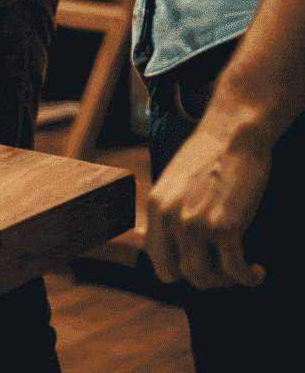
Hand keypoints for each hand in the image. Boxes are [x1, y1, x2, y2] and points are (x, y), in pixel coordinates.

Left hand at [146, 115, 269, 289]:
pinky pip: (236, 271)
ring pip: (205, 277)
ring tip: (242, 270)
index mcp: (156, 206)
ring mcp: (195, 222)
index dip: (180, 271)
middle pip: (181, 274)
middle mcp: (170, 216)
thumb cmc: (210, 159)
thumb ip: (169, 212)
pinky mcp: (225, 225)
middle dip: (207, 279)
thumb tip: (166, 245)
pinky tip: (258, 272)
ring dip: (227, 281)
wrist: (234, 135)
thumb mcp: (175, 184)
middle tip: (226, 270)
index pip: (157, 258)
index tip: (202, 267)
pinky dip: (250, 278)